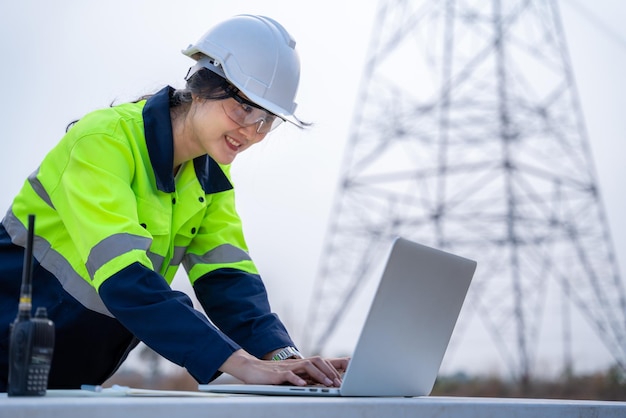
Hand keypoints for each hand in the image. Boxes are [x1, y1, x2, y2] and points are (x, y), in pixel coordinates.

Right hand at [219, 349, 349, 386]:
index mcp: (300, 364)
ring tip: (327, 384)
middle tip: (338, 383)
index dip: (333, 367)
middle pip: (317, 361)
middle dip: (330, 371)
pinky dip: (297, 379)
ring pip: (306, 367)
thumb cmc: (271, 374)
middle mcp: (295, 364)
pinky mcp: (276, 374)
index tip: (345, 374)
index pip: (320, 361)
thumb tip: (318, 383)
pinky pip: (288, 375)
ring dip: (318, 375)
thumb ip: (303, 377)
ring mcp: (286, 368)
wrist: (250, 369)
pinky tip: (304, 385)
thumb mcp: (290, 375)